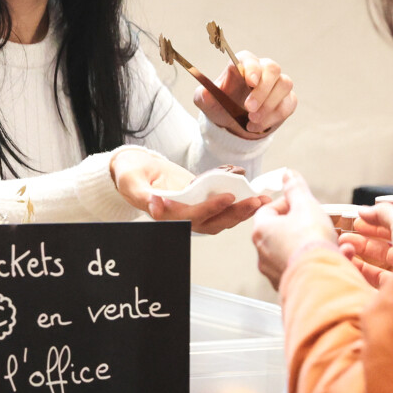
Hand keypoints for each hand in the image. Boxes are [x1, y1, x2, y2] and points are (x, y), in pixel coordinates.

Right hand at [112, 149, 266, 234]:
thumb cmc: (130, 175)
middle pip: (213, 222)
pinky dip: (236, 199)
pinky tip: (251, 189)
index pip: (191, 216)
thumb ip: (142, 195)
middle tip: (257, 201)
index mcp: (166, 215)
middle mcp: (182, 217)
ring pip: (220, 217)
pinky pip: (221, 204)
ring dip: (242, 211)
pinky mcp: (200, 201)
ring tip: (262, 200)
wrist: (135, 170)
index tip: (228, 197)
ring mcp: (193, 210)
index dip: (210, 208)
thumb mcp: (131, 182)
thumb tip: (156, 206)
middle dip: (236, 213)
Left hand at [195, 50, 296, 138]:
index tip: (250, 82)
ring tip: (252, 120)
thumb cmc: (221, 107)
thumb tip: (205, 93)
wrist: (233, 126)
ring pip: (284, 84)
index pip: (249, 59)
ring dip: (269, 105)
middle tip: (249, 108)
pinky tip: (259, 126)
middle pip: (272, 69)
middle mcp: (262, 70)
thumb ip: (204, 96)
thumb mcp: (206, 103)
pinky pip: (289, 103)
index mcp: (241, 65)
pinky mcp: (287, 99)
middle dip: (262, 90)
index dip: (251, 68)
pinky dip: (275, 116)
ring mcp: (277, 84)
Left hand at [251, 171, 337, 289]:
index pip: (267, 210)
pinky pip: (302, 268)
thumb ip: (296, 189)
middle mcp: (263, 253)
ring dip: (310, 245)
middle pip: (279, 232)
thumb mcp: (306, 205)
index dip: (286, 204)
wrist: (319, 277)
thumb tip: (288, 175)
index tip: (301, 204)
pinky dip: (316, 261)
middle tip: (317, 222)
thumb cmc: (310, 242)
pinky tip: (336, 257)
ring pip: (292, 252)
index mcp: (262, 230)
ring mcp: (274, 271)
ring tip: (332, 241)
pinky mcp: (288, 285)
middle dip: (300, 225)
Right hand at [338, 204, 392, 288]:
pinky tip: (349, 264)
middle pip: (383, 248)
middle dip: (362, 241)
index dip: (375, 225)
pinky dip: (360, 271)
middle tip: (345, 238)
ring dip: (358, 255)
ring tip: (344, 248)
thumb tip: (363, 211)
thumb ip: (382, 212)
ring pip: (377, 265)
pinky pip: (374, 280)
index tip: (357, 223)